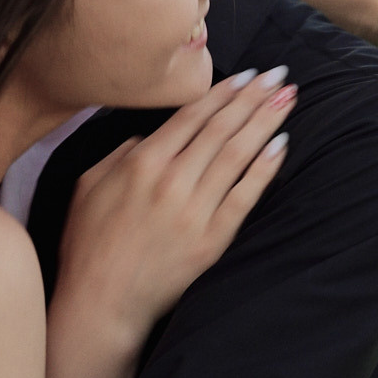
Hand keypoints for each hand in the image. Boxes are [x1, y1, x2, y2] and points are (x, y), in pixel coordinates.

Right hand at [57, 67, 295, 333]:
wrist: (100, 303)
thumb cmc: (88, 246)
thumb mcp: (88, 187)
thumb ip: (120, 155)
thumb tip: (148, 136)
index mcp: (140, 163)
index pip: (192, 116)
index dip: (223, 91)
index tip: (247, 74)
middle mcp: (171, 180)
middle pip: (221, 128)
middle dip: (254, 96)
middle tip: (279, 74)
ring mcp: (194, 211)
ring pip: (237, 154)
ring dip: (265, 121)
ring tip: (289, 97)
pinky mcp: (211, 240)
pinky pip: (245, 197)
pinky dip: (264, 169)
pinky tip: (281, 144)